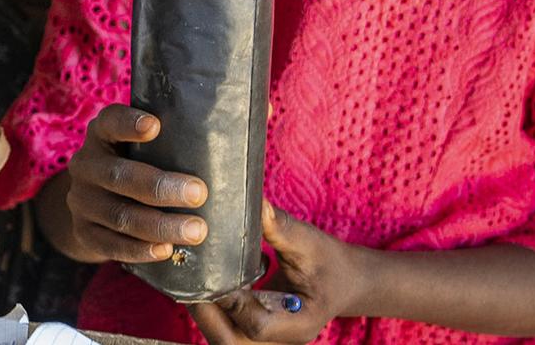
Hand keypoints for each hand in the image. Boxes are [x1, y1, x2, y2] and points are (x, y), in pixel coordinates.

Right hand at [59, 105, 209, 263]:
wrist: (93, 208)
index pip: (110, 121)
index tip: (155, 126)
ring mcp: (82, 201)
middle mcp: (87, 164)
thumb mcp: (147, 149)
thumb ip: (186, 141)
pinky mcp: (84, 233)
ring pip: (119, 215)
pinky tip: (165, 250)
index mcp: (103, 134)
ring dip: (159, 225)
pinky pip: (111, 244)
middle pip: (119, 175)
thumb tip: (254, 134)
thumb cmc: (138, 169)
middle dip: (160, 186)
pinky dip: (139, 249)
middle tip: (198, 193)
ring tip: (196, 231)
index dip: (128, 123)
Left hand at [190, 203, 363, 344]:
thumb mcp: (310, 243)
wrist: (345, 281)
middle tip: (188, 280)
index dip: (231, 301)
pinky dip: (212, 311)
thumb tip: (256, 203)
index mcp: (301, 324)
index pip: (256, 325)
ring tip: (192, 279)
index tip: (214, 272)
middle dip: (206, 314)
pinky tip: (203, 283)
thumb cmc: (330, 263)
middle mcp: (282, 340)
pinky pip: (227, 330)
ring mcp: (269, 341)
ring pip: (225, 339)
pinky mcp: (257, 333)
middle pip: (232, 342)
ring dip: (205, 313)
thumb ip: (281, 228)